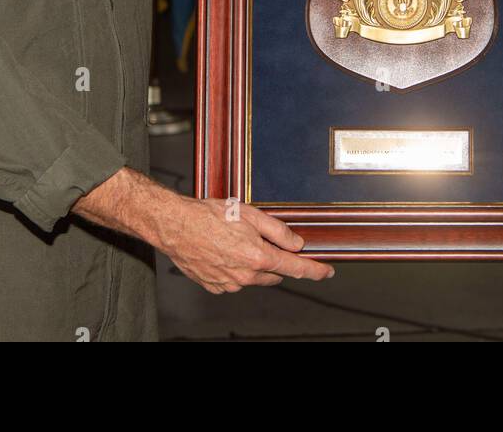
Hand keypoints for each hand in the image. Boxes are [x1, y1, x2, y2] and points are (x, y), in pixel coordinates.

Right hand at [72, 168, 333, 293]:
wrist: (175, 225)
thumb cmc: (208, 215)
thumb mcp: (251, 214)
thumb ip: (278, 231)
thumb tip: (297, 243)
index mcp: (257, 256)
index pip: (295, 268)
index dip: (314, 270)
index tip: (327, 272)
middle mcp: (245, 275)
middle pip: (274, 274)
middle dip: (275, 260)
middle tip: (260, 239)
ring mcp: (229, 284)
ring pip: (253, 278)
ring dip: (253, 264)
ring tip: (233, 240)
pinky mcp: (214, 287)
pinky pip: (234, 281)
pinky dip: (235, 268)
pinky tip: (222, 250)